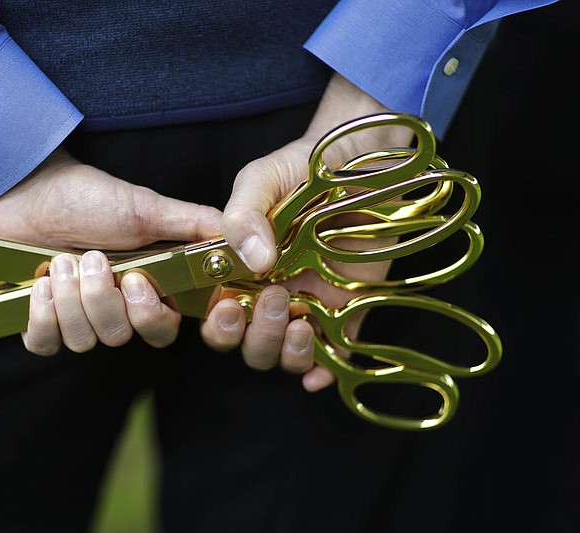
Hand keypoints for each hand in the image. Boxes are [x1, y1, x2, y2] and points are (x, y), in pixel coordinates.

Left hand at [0, 147, 221, 354]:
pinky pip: (47, 344)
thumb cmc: (87, 196)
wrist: (29, 188)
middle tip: (92, 258)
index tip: (140, 284)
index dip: (154, 318)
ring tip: (63, 261)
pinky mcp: (42, 320)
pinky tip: (41, 284)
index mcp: (145, 287)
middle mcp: (115, 307)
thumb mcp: (146, 207)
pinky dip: (43, 317)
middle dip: (104, 299)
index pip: (164, 328)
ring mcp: (77, 316)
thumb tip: (239, 236)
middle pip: (122, 336)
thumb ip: (193, 224)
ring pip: (85, 340)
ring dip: (71, 299)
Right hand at [201, 73, 413, 390]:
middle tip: (273, 298)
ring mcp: (311, 307)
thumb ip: (242, 215)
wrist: (361, 158)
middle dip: (255, 336)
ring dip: (285, 352)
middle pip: (250, 344)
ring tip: (299, 323)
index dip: (218, 325)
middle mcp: (271, 296)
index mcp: (240, 272)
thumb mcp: (261, 180)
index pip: (218, 316)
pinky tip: (319, 373)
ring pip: (286, 355)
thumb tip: (254, 261)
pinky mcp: (349, 311)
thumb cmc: (301, 167)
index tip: (228, 307)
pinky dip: (324, 371)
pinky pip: (335, 355)